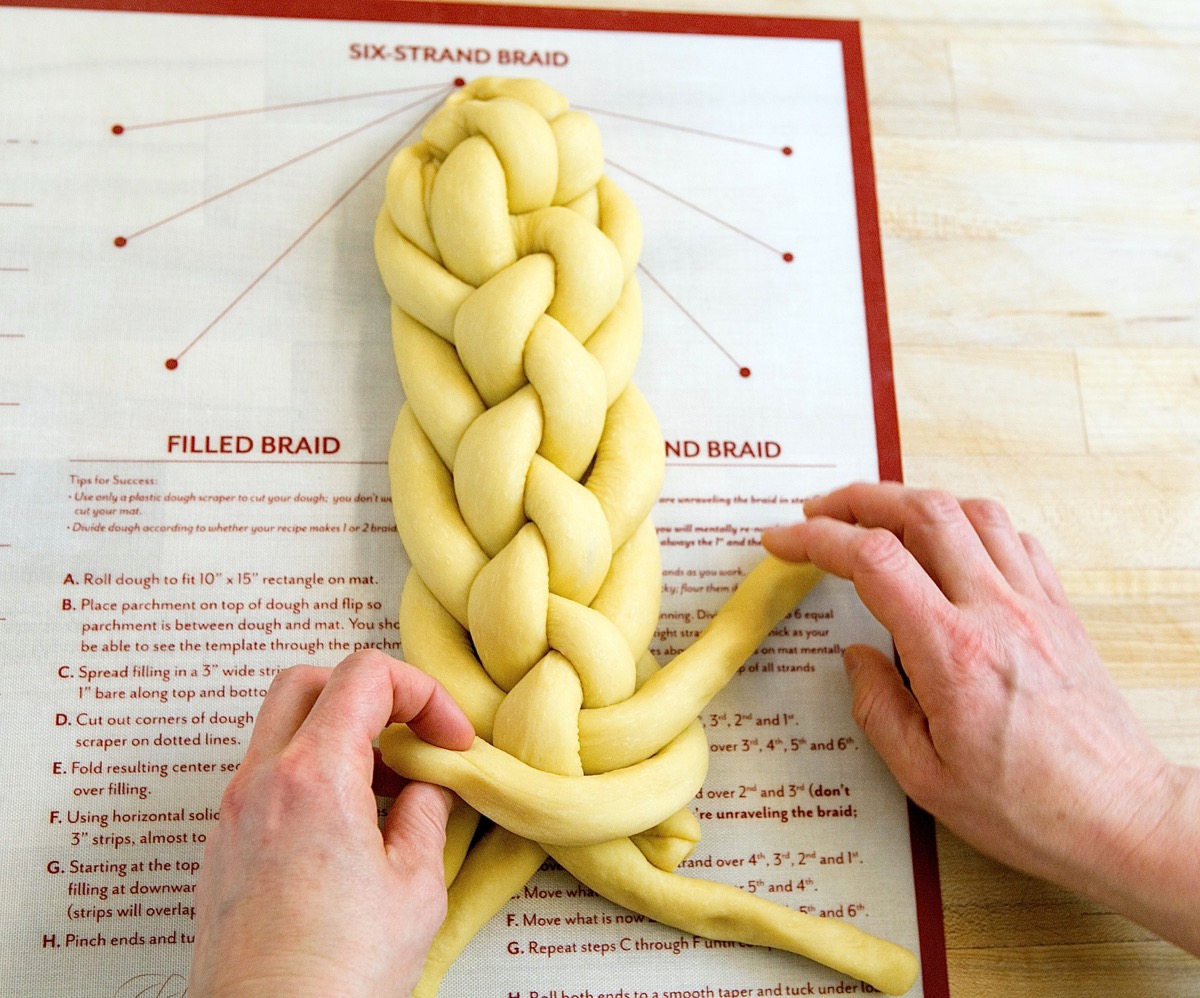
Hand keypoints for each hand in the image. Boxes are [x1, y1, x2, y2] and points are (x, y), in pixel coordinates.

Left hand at [188, 650, 474, 996]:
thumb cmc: (338, 975)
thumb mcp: (415, 886)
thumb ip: (426, 813)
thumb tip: (428, 786)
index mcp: (313, 777)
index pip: (364, 676)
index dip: (422, 693)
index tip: (449, 737)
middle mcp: (261, 782)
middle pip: (308, 682)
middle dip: (368, 695)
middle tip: (410, 738)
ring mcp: (233, 815)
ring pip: (281, 729)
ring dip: (338, 737)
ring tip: (387, 792)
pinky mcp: (222, 849)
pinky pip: (266, 778)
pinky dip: (309, 776)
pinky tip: (348, 828)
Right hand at [762, 483, 1199, 953]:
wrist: (1120, 817)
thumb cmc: (1028, 808)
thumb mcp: (924, 777)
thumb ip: (877, 707)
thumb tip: (856, 657)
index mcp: (950, 652)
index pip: (872, 559)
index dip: (816, 539)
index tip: (783, 541)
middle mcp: (995, 611)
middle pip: (922, 511)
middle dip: (859, 498)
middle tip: (820, 512)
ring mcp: (1033, 603)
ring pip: (972, 510)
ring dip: (915, 502)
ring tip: (880, 518)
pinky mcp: (1059, 610)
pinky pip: (1015, 538)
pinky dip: (971, 525)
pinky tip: (951, 546)